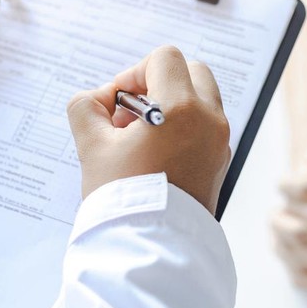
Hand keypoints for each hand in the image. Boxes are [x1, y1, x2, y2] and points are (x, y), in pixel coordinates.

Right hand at [67, 46, 230, 213]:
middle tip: (131, 114)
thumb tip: (101, 98)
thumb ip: (86, 107)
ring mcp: (220, 141)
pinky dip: (183, 126)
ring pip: (201, 98)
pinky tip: (155, 154)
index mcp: (182, 108)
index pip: (165, 58)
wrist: (152, 249)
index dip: (134, 72)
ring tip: (140, 137)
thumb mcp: (91, 146)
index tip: (118, 102)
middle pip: (191, 71)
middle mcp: (210, 120)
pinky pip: (205, 126)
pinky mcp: (221, 161)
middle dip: (159, 83)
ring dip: (171, 104)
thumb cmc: (123, 198)